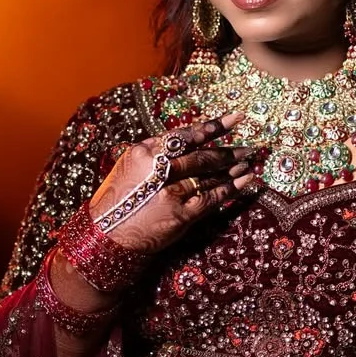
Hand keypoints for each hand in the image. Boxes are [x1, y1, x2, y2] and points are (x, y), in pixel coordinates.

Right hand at [88, 113, 255, 255]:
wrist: (106, 236)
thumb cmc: (116, 200)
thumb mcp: (128, 167)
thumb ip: (154, 153)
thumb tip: (184, 142)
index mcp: (144, 153)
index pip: (183, 136)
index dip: (210, 127)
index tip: (232, 120)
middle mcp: (159, 170)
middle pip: (200, 156)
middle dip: (227, 151)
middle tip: (248, 147)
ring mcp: (171, 192)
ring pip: (208, 176)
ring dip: (232, 167)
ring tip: (248, 161)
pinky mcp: (180, 214)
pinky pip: (211, 198)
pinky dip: (231, 188)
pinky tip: (245, 181)